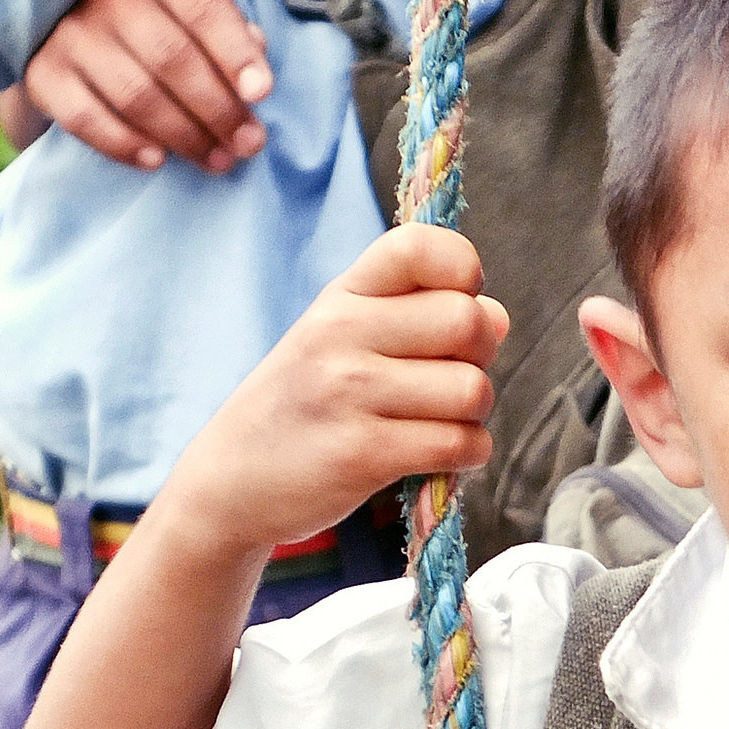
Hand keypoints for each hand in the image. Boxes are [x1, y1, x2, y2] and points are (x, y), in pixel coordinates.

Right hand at [24, 0, 274, 172]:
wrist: (60, 6)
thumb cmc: (149, 8)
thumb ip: (226, 30)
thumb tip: (256, 66)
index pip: (204, 11)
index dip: (236, 54)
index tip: (262, 94)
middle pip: (173, 60)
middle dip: (218, 110)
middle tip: (249, 144)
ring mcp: (71, 34)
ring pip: (135, 94)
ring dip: (183, 135)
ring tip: (218, 160)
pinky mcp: (42, 72)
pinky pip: (84, 118)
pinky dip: (123, 144)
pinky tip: (157, 161)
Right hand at [160, 224, 508, 552]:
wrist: (230, 483)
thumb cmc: (305, 405)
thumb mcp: (342, 337)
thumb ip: (419, 316)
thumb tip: (498, 317)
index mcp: (343, 295)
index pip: (422, 245)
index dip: (463, 271)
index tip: (453, 303)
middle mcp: (341, 332)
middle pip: (469, 321)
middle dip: (480, 358)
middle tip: (447, 381)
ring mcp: (348, 392)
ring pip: (473, 390)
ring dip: (473, 415)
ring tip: (435, 423)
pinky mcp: (361, 454)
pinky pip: (460, 444)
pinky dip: (467, 455)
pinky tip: (435, 456)